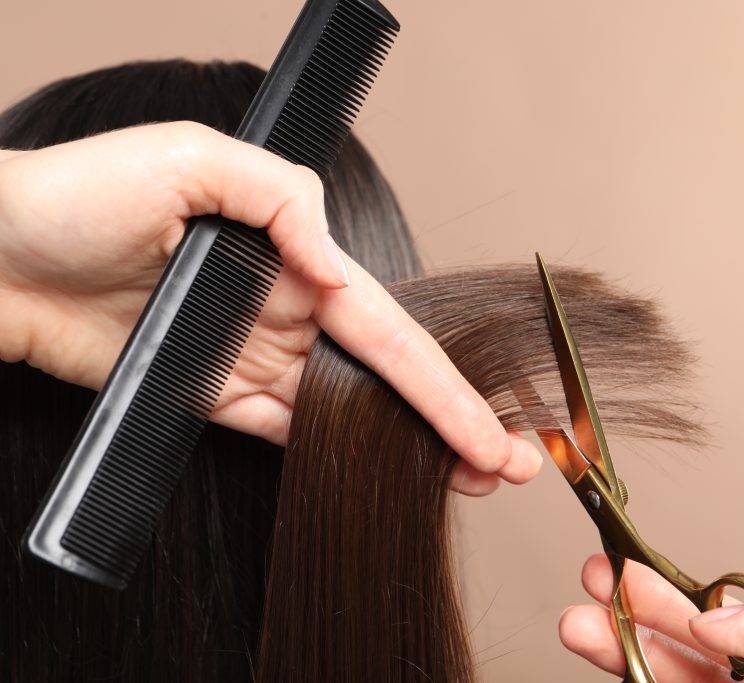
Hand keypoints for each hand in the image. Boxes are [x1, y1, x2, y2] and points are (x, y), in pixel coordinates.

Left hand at [0, 121, 541, 494]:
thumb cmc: (80, 193)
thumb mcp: (194, 158)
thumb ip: (282, 200)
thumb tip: (338, 269)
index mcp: (292, 254)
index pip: (384, 326)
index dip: (441, 382)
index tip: (488, 427)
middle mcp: (282, 307)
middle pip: (381, 375)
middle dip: (447, 420)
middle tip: (502, 465)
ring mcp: (249, 356)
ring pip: (344, 409)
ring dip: (403, 444)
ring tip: (460, 478)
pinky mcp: (210, 394)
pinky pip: (281, 430)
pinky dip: (335, 451)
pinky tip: (383, 470)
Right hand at [559, 554, 743, 681]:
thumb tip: (719, 619)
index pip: (738, 619)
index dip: (680, 591)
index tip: (635, 571)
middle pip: (691, 649)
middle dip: (637, 612)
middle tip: (594, 584)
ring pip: (671, 682)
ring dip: (623, 652)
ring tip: (580, 627)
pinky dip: (636, 681)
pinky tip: (618, 667)